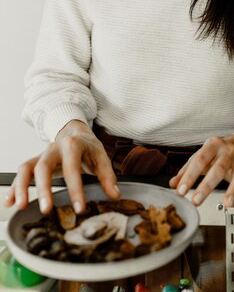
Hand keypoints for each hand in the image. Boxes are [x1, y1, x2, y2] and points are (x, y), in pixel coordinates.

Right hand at [3, 120, 119, 213]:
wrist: (75, 132)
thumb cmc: (88, 147)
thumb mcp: (101, 156)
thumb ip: (107, 176)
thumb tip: (115, 196)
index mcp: (72, 145)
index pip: (72, 169)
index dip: (76, 189)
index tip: (80, 209)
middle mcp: (53, 148)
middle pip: (44, 167)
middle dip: (43, 188)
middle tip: (46, 209)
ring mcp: (41, 154)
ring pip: (26, 168)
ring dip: (21, 187)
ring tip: (21, 206)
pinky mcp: (34, 162)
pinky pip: (21, 173)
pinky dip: (14, 188)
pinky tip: (10, 202)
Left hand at [169, 134, 233, 211]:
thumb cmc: (216, 151)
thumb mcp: (200, 156)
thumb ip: (186, 170)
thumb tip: (173, 184)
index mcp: (213, 145)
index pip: (199, 160)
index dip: (189, 176)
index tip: (180, 190)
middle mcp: (228, 152)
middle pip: (218, 169)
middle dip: (207, 186)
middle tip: (196, 200)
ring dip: (233, 191)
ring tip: (228, 203)